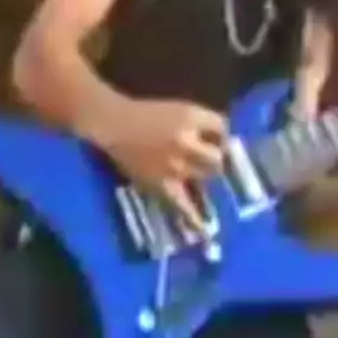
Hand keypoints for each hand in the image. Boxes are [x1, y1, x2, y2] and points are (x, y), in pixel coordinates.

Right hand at [105, 98, 226, 231]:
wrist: (114, 124)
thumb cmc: (146, 114)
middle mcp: (186, 142)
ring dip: (204, 172)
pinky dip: (192, 216)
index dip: (221, 133)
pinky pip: (182, 203)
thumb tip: (223, 137)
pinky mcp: (162, 183)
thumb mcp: (179, 107)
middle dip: (215, 155)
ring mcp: (175, 165)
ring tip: (195, 170)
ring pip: (207, 175)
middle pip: (217, 156)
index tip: (216, 137)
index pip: (221, 127)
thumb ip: (203, 121)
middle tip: (207, 156)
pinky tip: (203, 230)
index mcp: (190, 117)